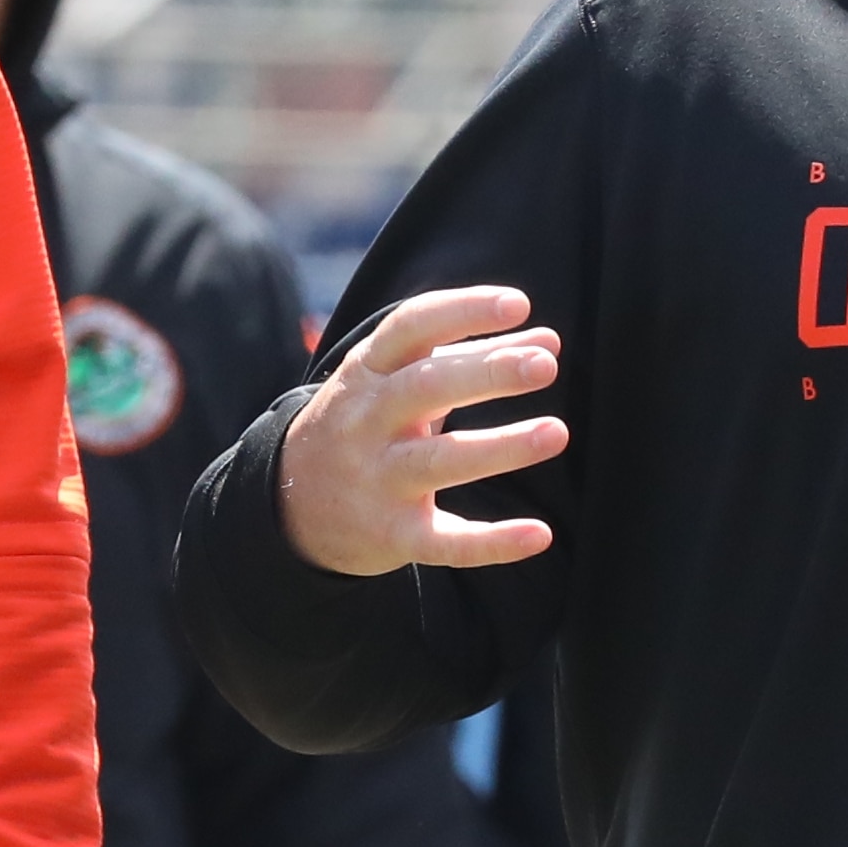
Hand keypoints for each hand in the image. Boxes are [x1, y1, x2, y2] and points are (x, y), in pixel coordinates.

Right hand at [278, 288, 565, 577]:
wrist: (291, 504)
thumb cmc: (367, 423)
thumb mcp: (401, 381)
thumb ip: (473, 356)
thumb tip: (549, 342)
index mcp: (367, 372)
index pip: (411, 327)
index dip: (463, 311)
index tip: (519, 304)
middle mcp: (366, 421)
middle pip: (425, 388)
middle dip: (486, 373)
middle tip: (546, 365)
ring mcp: (377, 479)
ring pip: (439, 461)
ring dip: (500, 446)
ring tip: (556, 432)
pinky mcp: (392, 534)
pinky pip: (444, 541)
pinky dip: (492, 542)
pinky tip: (540, 534)